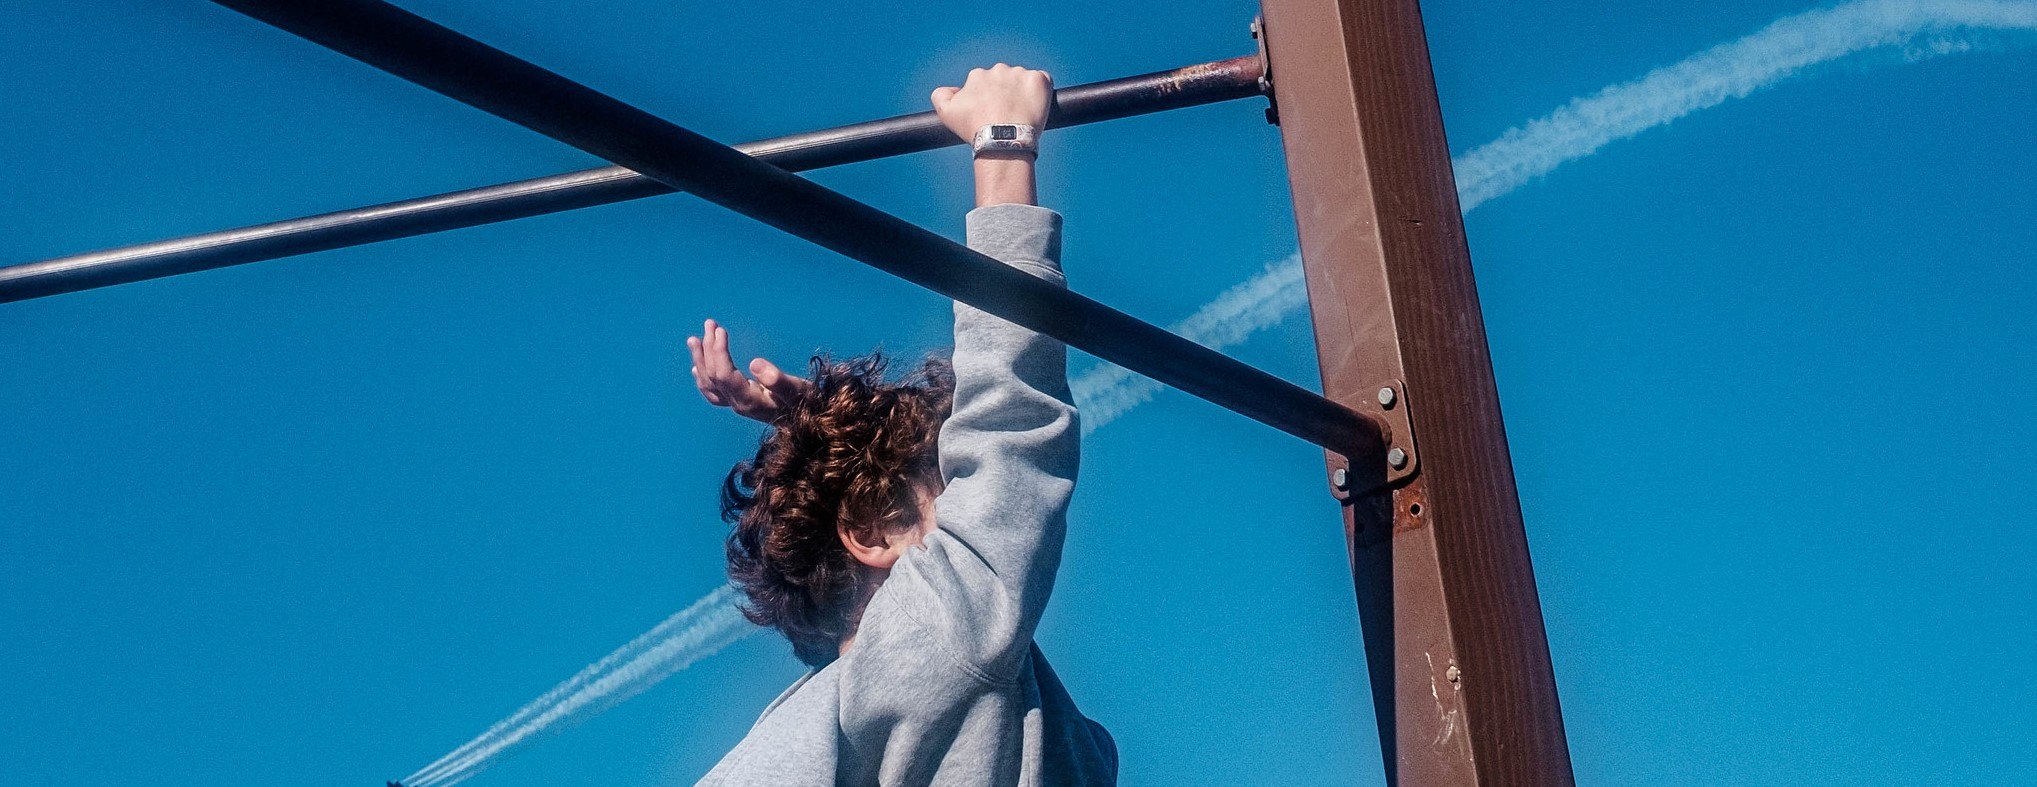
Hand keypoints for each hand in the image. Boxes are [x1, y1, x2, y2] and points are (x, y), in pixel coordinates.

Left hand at [686, 318, 810, 422]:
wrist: (810, 424)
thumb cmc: (806, 404)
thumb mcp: (798, 391)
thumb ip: (779, 380)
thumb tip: (755, 363)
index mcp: (749, 401)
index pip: (723, 375)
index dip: (718, 352)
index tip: (721, 330)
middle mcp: (738, 404)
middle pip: (713, 376)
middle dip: (708, 348)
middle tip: (709, 323)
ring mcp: (737, 405)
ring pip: (709, 384)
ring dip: (700, 360)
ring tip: (693, 339)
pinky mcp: (740, 403)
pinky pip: (713, 392)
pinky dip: (702, 377)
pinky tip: (696, 368)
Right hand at [930, 63, 1052, 143]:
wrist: (1003, 139)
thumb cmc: (975, 129)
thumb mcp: (946, 113)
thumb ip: (940, 95)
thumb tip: (951, 89)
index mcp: (978, 75)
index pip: (986, 84)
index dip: (990, 100)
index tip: (992, 114)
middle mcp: (998, 69)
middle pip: (1005, 81)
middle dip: (1007, 95)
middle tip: (1008, 116)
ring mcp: (1020, 74)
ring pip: (1023, 81)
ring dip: (1023, 94)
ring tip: (1021, 115)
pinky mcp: (1039, 80)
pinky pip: (1042, 80)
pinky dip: (1040, 92)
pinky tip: (1035, 107)